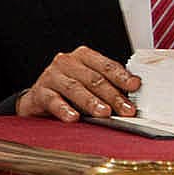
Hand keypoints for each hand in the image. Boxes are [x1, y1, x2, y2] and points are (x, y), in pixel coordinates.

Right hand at [15, 46, 140, 121]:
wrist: (38, 99)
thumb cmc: (69, 90)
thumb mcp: (89, 83)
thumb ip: (109, 85)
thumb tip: (131, 99)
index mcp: (84, 56)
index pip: (106, 66)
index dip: (122, 76)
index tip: (135, 86)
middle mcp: (67, 62)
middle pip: (94, 79)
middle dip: (113, 95)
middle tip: (126, 109)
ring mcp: (52, 76)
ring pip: (75, 88)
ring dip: (92, 102)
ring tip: (104, 113)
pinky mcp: (40, 92)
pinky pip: (53, 101)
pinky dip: (64, 110)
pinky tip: (73, 118)